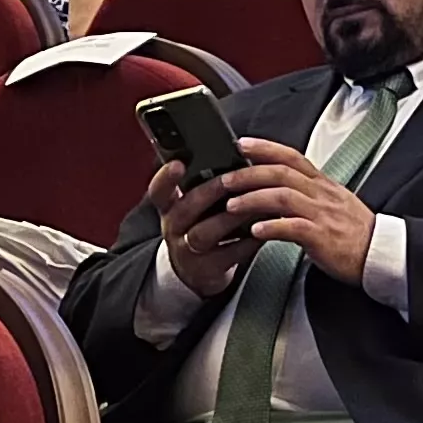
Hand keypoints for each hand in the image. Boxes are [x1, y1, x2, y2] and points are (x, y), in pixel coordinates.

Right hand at [150, 137, 304, 297]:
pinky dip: (248, 241)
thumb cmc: (201, 226)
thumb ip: (206, 183)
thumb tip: (238, 152)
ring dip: (230, 217)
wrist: (197, 271)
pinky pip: (229, 254)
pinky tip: (263, 229)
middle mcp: (174, 228)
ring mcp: (188, 251)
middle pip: (185, 209)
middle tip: (229, 180)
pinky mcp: (208, 269)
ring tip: (254, 203)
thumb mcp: (194, 206)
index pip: (159, 190)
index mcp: (170, 207)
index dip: (166, 177)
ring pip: (205, 232)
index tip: (177, 163)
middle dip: (208, 192)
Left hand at [222, 145, 380, 285]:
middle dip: (249, 173)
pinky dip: (272, 227)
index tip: (242, 143)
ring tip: (231, 206)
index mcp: (322, 184)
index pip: (291, 157)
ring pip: (283, 197)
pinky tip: (255, 231)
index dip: (265, 148)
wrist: (380, 253)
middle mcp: (321, 194)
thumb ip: (307, 192)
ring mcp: (322, 214)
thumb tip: (277, 187)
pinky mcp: (322, 237)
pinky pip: (293, 228)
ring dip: (253, 199)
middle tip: (225, 179)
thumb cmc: (354, 232)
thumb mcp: (332, 202)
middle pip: (281, 173)